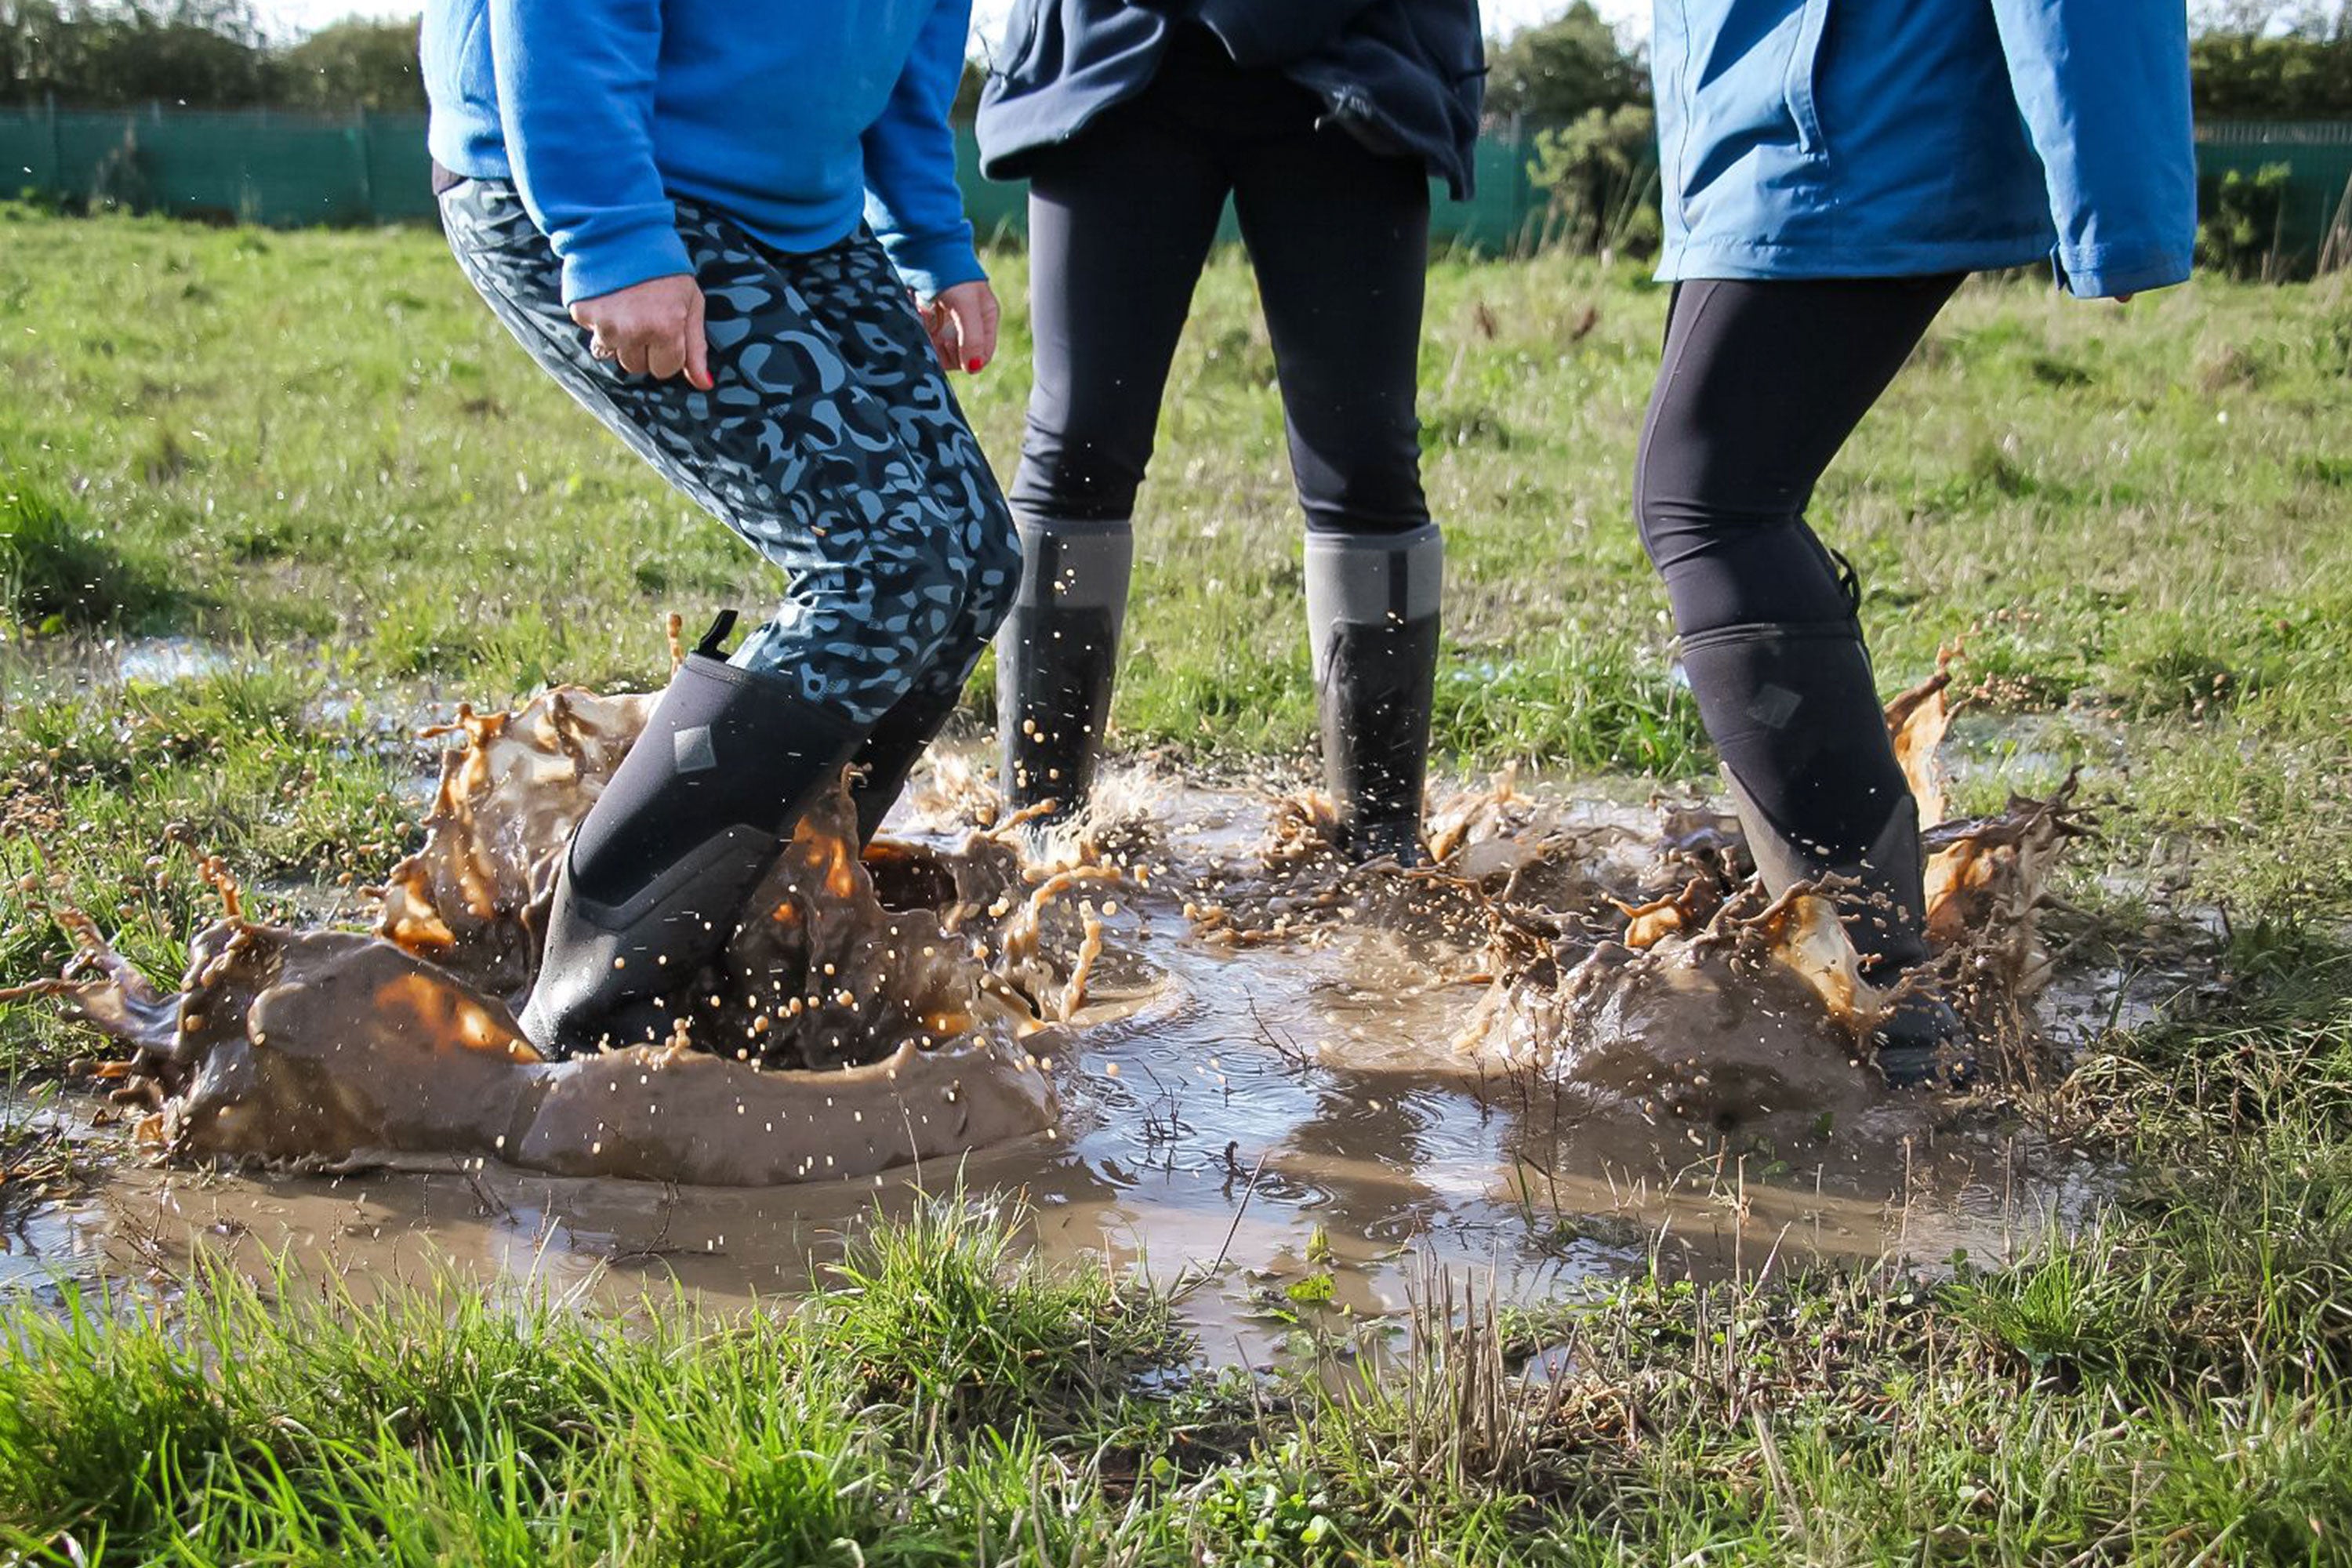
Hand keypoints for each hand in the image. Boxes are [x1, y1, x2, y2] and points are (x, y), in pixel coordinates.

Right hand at [571, 274, 712, 388]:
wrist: (622, 231)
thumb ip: (696, 347)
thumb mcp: (691, 303)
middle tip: (646, 315)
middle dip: (644, 347)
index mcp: (665, 329)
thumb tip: (704, 384)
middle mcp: (633, 331)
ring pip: (613, 354)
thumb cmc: (664, 268)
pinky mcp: (582, 314)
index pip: (665, 369)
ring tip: (627, 307)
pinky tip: (609, 299)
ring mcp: (604, 324)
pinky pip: (592, 334)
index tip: (667, 327)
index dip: (668, 350)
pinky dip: (600, 322)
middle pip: (638, 366)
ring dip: (620, 338)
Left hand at [919, 280, 998, 373]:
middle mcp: (968, 324)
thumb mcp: (966, 306)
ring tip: (926, 321)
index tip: (951, 346)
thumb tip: (974, 368)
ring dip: (931, 342)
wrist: (921, 247)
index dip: (967, 359)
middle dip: (946, 350)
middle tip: (937, 333)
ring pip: (940, 350)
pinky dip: (920, 334)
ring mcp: (947, 322)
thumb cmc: (950, 273)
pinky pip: (926, 339)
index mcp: (985, 319)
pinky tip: (918, 317)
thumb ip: (972, 338)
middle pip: (960, 357)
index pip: (982, 356)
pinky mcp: (928, 319)